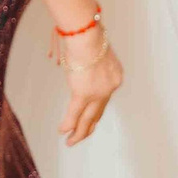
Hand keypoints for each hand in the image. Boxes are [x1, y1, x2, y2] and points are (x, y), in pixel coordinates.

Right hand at [56, 27, 123, 144]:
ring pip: (88, 118)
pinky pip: (75, 115)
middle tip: (82, 135)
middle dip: (90, 125)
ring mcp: (98, 93)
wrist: (87, 36)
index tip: (90, 114)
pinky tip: (62, 132)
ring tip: (71, 141)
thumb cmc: (88, 36)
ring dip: (79, 132)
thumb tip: (81, 62)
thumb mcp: (95, 51)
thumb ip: (92, 61)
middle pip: (99, 111)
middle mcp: (110, 87)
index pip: (105, 96)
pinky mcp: (83, 94)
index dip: (96, 106)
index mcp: (115, 76)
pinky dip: (68, 125)